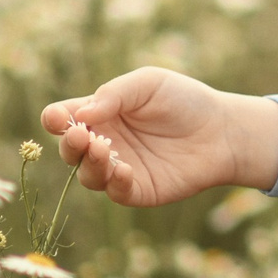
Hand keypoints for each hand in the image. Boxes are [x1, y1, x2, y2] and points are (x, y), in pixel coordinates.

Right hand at [40, 69, 277, 206]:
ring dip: (90, 164)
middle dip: (69, 144)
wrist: (221, 129)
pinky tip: (124, 170)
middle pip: (70, 151)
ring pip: (87, 175)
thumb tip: (82, 114)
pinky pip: (116, 192)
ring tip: (104, 148)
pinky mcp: (137, 190)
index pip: (64, 118)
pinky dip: (114, 183)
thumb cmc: (183, 100)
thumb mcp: (148, 84)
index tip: (57, 118)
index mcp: (100, 113)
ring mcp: (119, 168)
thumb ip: (114, 94)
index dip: (55, 119)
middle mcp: (104, 142)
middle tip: (80, 136)